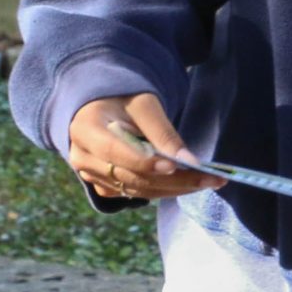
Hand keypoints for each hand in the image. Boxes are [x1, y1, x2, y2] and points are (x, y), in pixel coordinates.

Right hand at [67, 93, 222, 203]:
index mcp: (85, 129)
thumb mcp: (143, 104)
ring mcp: (90, 175)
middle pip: (130, 177)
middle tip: (209, 179)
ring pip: (136, 190)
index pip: (114, 152)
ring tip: (208, 182)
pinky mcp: (104, 185)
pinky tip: (188, 184)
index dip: (145, 162)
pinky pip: (135, 193)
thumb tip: (189, 161)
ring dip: (174, 189)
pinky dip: (163, 190)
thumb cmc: (123, 98)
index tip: (177, 165)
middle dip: (173, 180)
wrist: (103, 106)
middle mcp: (82, 157)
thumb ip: (163, 132)